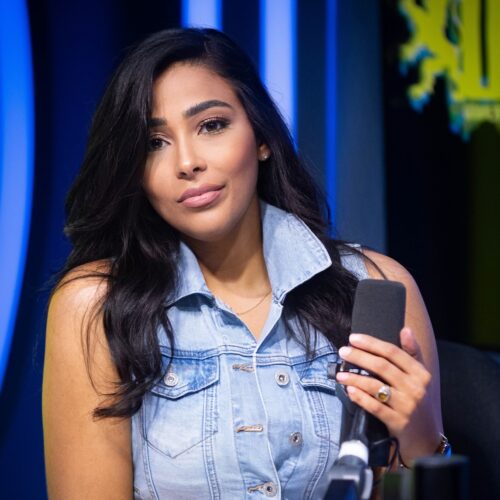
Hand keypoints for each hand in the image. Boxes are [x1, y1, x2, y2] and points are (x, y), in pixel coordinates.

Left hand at [335, 328, 441, 463]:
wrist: (426, 437)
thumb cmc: (419, 401)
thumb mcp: (421, 377)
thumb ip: (412, 353)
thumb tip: (405, 329)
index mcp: (421, 374)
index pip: (393, 352)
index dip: (371, 343)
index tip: (353, 338)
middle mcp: (415, 388)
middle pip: (382, 367)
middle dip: (359, 357)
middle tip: (343, 351)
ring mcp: (407, 406)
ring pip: (375, 386)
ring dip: (355, 378)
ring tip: (340, 373)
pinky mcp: (398, 422)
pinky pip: (375, 407)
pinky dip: (360, 398)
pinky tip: (349, 391)